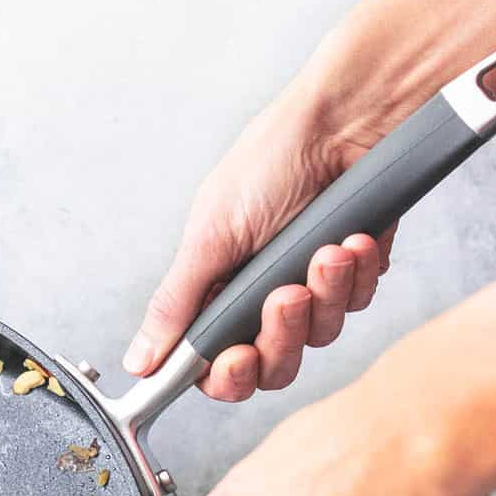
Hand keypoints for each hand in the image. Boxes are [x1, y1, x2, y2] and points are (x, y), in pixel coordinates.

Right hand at [123, 87, 393, 400]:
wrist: (345, 121)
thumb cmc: (271, 160)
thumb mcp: (210, 237)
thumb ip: (175, 305)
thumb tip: (137, 362)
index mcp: (217, 289)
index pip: (216, 363)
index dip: (229, 374)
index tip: (238, 359)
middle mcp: (261, 294)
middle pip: (273, 363)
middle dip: (283, 334)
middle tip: (287, 296)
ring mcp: (311, 285)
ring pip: (320, 335)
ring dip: (325, 294)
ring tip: (327, 250)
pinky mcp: (354, 272)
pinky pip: (358, 302)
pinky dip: (357, 273)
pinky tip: (354, 238)